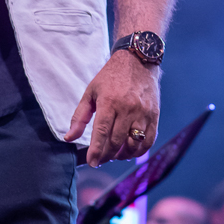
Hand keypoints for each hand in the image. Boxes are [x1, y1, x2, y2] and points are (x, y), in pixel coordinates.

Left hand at [65, 51, 159, 166]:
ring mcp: (143, 113)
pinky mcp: (154, 115)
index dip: (96, 150)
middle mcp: (127, 108)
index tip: (92, 162)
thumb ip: (79, 116)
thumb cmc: (110, 77)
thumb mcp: (90, 92)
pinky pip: (149, 140)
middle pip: (116, 141)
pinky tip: (130, 151)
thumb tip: (69, 138)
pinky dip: (139, 151)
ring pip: (134, 144)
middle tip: (100, 159)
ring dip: (123, 155)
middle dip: (107, 155)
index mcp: (109, 101)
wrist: (137, 61)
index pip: (102, 131)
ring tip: (114, 155)